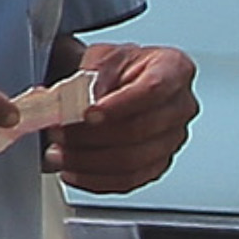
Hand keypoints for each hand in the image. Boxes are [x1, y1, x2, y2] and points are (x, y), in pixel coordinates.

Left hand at [50, 41, 196, 193]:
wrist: (119, 81)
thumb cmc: (118, 67)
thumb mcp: (101, 57)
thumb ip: (88, 79)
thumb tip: (70, 105)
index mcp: (174, 69)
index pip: (152, 90)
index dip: (118, 105)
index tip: (87, 113)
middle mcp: (180, 107)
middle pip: (139, 130)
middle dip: (91, 135)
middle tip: (59, 132)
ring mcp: (171, 140)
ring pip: (131, 161)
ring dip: (87, 161)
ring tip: (58, 154)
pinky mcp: (157, 166)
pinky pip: (128, 181)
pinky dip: (95, 180)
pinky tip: (72, 171)